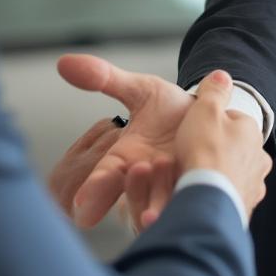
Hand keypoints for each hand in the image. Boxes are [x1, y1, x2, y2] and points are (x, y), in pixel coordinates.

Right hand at [48, 54, 192, 227]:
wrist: (212, 121)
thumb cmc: (170, 108)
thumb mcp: (140, 89)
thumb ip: (104, 78)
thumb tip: (64, 62)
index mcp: (123, 159)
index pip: (102, 178)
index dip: (92, 191)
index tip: (81, 206)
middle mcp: (143, 183)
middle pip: (128, 201)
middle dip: (131, 192)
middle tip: (140, 168)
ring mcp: (167, 194)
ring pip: (156, 209)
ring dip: (158, 194)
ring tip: (166, 164)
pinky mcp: (193, 202)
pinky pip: (186, 214)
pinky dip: (185, 206)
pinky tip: (191, 194)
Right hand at [173, 71, 271, 220]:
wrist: (207, 201)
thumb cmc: (206, 154)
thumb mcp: (205, 111)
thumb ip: (214, 91)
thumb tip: (222, 75)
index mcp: (250, 133)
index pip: (232, 120)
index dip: (209, 124)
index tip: (195, 130)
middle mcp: (258, 160)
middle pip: (232, 149)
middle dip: (214, 151)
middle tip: (191, 155)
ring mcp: (253, 187)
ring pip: (231, 175)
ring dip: (216, 175)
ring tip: (193, 177)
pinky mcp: (243, 209)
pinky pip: (227, 198)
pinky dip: (215, 196)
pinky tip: (199, 196)